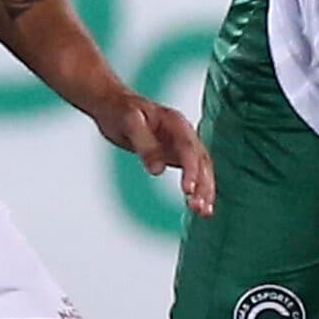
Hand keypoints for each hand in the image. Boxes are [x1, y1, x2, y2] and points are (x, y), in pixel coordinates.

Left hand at [95, 93, 214, 216]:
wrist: (114, 106)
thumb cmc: (121, 110)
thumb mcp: (129, 122)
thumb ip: (145, 145)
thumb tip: (157, 170)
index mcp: (175, 122)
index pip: (189, 148)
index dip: (191, 170)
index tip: (188, 190)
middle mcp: (183, 134)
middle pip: (201, 161)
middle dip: (203, 184)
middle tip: (199, 207)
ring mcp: (181, 145)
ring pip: (201, 169)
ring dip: (204, 190)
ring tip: (204, 212)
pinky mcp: (176, 155)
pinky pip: (192, 173)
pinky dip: (197, 189)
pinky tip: (198, 207)